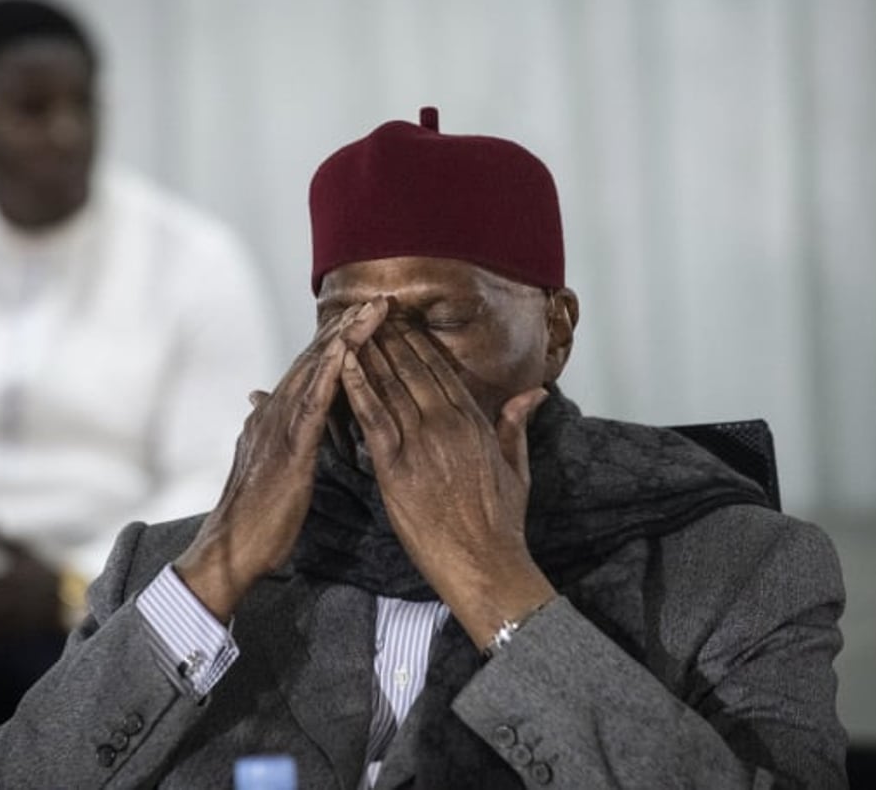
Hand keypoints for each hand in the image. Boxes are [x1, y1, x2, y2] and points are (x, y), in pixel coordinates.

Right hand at [174, 298, 387, 620]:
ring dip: (343, 339)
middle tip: (378, 301)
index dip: (338, 343)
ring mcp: (279, 428)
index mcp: (275, 419)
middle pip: (315, 361)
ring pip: (314, 372)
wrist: (232, 550)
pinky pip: (311, 404)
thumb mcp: (269, 465)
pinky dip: (328, 374)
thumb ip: (269, 431)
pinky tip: (346, 351)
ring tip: (370, 312)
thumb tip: (260, 403)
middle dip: (346, 328)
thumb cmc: (257, 516)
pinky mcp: (288, 449)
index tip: (366, 319)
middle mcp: (274, 413)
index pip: (311, 372)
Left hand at [339, 319, 555, 648]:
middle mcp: (447, 425)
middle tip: (370, 312)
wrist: (485, 562)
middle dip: (390, 338)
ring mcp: (421, 443)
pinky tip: (342, 363)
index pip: (442, 371)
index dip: (419, 344)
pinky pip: (371, 417)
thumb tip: (533, 392)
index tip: (402, 322)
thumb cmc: (501, 523)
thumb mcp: (517, 466)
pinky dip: (355, 387)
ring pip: (390, 386)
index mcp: (474, 422)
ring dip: (369, 353)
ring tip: (351, 326)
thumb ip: (516, 424)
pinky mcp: (395, 466)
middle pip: (413, 370)